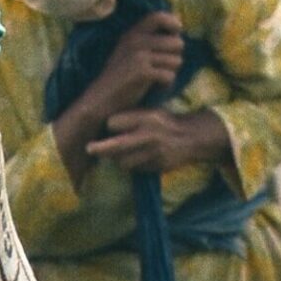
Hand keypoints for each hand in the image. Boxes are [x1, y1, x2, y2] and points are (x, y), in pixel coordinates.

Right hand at [72, 11, 185, 123]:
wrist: (102, 97)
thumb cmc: (120, 76)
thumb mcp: (129, 51)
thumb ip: (148, 40)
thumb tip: (177, 31)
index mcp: (132, 33)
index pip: (158, 16)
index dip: (172, 23)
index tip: (176, 34)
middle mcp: (135, 40)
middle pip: (176, 42)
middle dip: (176, 56)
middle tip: (165, 67)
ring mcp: (138, 55)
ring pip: (176, 60)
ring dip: (171, 72)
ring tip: (158, 78)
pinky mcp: (142, 72)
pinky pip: (169, 76)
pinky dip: (166, 84)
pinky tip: (156, 87)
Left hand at [88, 107, 230, 174]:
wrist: (192, 137)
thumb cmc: (164, 122)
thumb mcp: (150, 112)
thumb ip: (130, 116)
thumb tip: (104, 124)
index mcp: (146, 117)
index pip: (115, 123)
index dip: (109, 126)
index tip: (107, 127)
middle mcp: (149, 134)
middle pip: (116, 144)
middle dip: (100, 148)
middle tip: (88, 149)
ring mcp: (154, 152)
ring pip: (124, 161)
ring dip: (117, 159)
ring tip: (118, 154)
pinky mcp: (158, 166)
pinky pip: (136, 169)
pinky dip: (132, 165)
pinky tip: (135, 159)